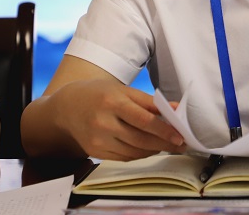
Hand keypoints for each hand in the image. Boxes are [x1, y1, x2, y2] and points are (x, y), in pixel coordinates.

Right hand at [53, 79, 185, 159]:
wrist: (67, 106)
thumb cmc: (101, 94)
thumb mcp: (125, 91)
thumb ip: (150, 102)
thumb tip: (176, 109)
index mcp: (113, 102)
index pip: (144, 120)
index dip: (164, 130)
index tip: (180, 136)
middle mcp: (103, 122)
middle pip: (140, 138)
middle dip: (164, 143)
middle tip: (181, 144)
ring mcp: (98, 140)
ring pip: (134, 151)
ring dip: (154, 149)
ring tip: (168, 145)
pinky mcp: (95, 152)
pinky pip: (124, 157)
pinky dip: (140, 154)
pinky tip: (150, 148)